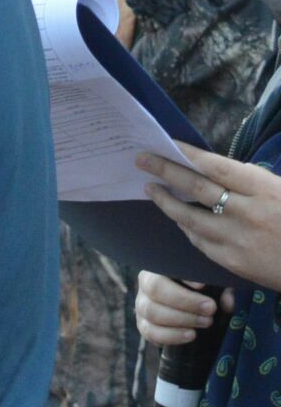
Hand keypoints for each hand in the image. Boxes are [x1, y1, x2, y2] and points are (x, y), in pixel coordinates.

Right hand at [135, 270, 234, 347]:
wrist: (188, 310)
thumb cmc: (201, 292)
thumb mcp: (214, 285)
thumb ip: (222, 289)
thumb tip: (227, 302)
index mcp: (160, 268)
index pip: (164, 267)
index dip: (182, 276)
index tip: (203, 285)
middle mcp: (145, 284)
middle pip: (155, 289)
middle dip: (185, 301)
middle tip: (210, 309)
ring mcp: (141, 305)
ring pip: (152, 312)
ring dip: (182, 319)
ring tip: (206, 322)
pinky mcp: (142, 325)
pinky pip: (150, 332)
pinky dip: (172, 336)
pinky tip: (191, 335)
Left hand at [139, 147, 280, 289]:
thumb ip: (250, 181)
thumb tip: (210, 167)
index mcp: (265, 190)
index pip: (217, 167)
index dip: (188, 154)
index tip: (166, 143)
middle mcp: (249, 214)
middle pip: (196, 188)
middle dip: (165, 171)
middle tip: (141, 159)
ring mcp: (239, 240)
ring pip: (189, 218)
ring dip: (166, 201)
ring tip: (150, 187)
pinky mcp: (233, 263)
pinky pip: (199, 241)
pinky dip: (185, 227)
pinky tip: (175, 217)